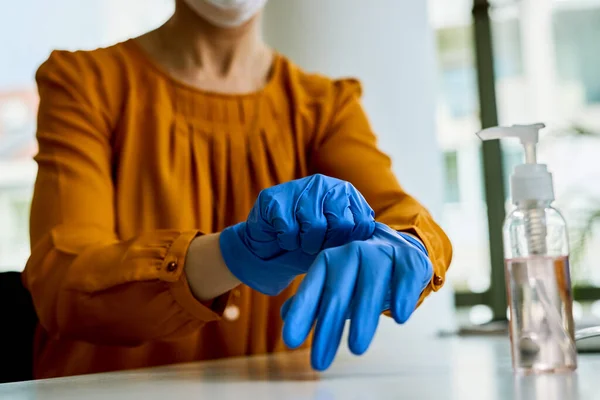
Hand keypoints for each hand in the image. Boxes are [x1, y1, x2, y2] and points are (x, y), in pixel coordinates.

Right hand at [219, 174, 374, 295]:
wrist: (270, 249)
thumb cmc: (309, 244)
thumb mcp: (339, 241)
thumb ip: (360, 235)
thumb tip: (382, 240)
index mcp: (345, 192)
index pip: (362, 223)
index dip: (348, 243)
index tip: (335, 246)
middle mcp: (324, 184)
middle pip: (341, 223)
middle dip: (327, 244)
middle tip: (315, 244)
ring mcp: (298, 187)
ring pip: (314, 226)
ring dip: (305, 244)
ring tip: (299, 240)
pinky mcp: (273, 198)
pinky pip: (288, 229)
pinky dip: (286, 241)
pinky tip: (283, 236)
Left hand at [280, 222, 432, 370]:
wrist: (399, 247)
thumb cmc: (360, 273)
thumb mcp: (335, 285)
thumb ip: (311, 299)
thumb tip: (284, 314)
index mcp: (329, 261)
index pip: (312, 290)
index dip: (301, 314)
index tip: (290, 341)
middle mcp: (351, 254)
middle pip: (338, 294)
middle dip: (328, 328)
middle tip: (319, 363)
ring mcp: (380, 255)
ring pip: (370, 286)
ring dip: (363, 317)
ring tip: (356, 349)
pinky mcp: (408, 260)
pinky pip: (405, 277)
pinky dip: (403, 296)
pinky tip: (399, 317)